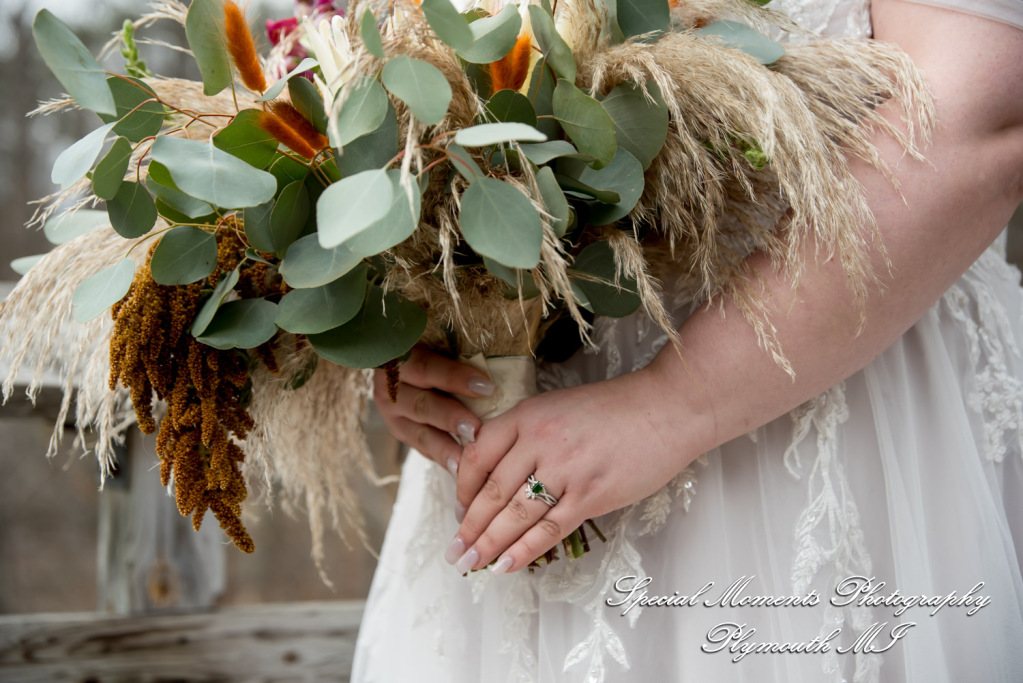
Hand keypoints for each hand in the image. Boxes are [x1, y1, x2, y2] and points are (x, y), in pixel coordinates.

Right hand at [373, 346, 494, 476]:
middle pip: (421, 405)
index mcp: (399, 357)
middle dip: (450, 418)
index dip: (455, 377)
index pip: (426, 367)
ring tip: (466, 463)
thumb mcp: (438, 340)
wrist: (405, 361)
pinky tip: (460, 471)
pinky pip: (422, 448)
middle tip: (476, 430)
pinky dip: (442, 458)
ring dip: (445, 448)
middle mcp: (390, 387)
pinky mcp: (400, 431)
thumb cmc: (438, 346)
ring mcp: (392, 413)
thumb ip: (457, 349)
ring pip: (419, 433)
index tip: (487, 388)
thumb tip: (489, 362)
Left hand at [443, 366, 694, 574]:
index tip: (459, 511)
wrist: (666, 409)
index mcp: (527, 416)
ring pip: (515, 516)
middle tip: (455, 552)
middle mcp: (540, 441)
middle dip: (468, 528)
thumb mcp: (558, 407)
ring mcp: (565, 470)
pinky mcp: (591, 495)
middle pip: (491, 493)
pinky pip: (548, 530)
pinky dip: (523, 551)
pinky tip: (505, 566)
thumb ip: (526, 435)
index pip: (477, 456)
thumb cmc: (613, 410)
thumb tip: (496, 474)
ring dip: (488, 545)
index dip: (462, 490)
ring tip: (471, 564)